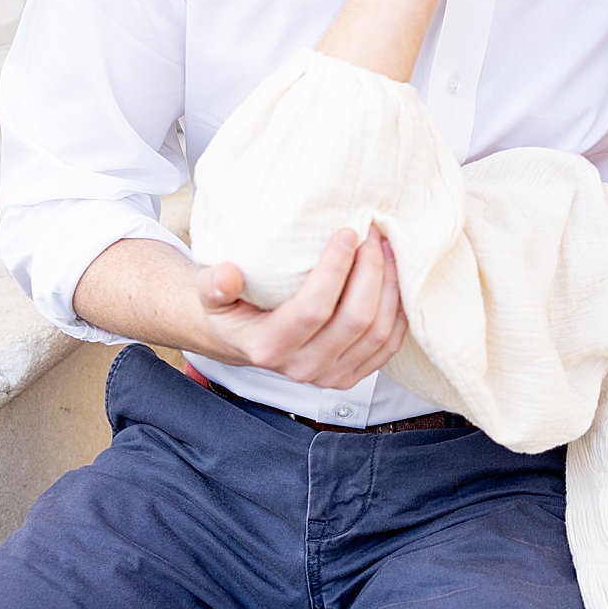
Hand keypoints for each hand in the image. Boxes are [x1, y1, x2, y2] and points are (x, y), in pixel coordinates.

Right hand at [194, 224, 407, 388]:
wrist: (241, 337)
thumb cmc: (230, 307)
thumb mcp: (209, 292)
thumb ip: (213, 284)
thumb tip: (226, 275)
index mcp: (268, 347)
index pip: (313, 309)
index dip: (336, 269)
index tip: (347, 232)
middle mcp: (302, 368)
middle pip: (355, 320)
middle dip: (371, 271)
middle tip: (372, 235)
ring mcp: (330, 376)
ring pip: (378, 332)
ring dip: (389, 287)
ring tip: (386, 250)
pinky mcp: (351, 375)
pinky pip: (388, 345)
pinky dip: (397, 310)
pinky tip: (394, 279)